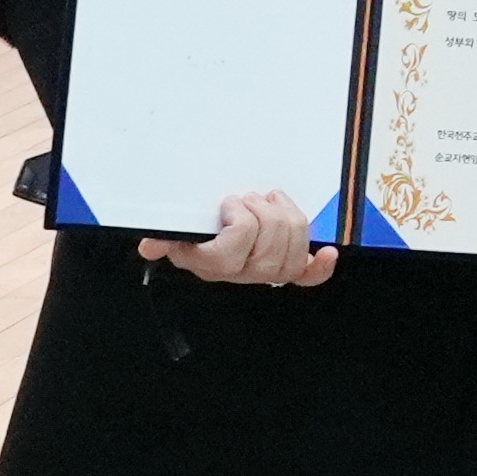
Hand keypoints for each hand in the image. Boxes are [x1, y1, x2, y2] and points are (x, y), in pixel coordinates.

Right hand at [140, 188, 337, 290]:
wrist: (208, 252)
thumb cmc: (195, 238)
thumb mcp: (177, 235)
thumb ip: (166, 239)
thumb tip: (149, 245)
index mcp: (216, 263)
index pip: (241, 237)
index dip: (241, 215)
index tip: (231, 204)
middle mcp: (244, 271)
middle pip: (273, 234)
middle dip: (264, 208)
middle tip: (250, 199)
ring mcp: (268, 272)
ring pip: (295, 240)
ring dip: (286, 213)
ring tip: (269, 204)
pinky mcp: (288, 271)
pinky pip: (308, 276)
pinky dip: (321, 266)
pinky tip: (327, 253)